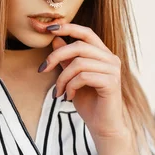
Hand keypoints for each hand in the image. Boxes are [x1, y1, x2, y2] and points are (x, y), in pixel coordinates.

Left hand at [38, 23, 129, 139]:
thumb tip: (55, 38)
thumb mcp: (72, 77)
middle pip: (79, 46)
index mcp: (102, 54)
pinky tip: (69, 97)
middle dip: (56, 56)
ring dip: (62, 78)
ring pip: (79, 63)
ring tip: (59, 91)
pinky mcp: (111, 82)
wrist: (103, 127)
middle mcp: (110, 58)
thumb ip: (67, 59)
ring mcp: (113, 70)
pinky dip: (71, 86)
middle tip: (42, 69)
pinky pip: (83, 77)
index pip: (86, 32)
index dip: (68, 28)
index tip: (48, 29)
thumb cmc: (88, 102)